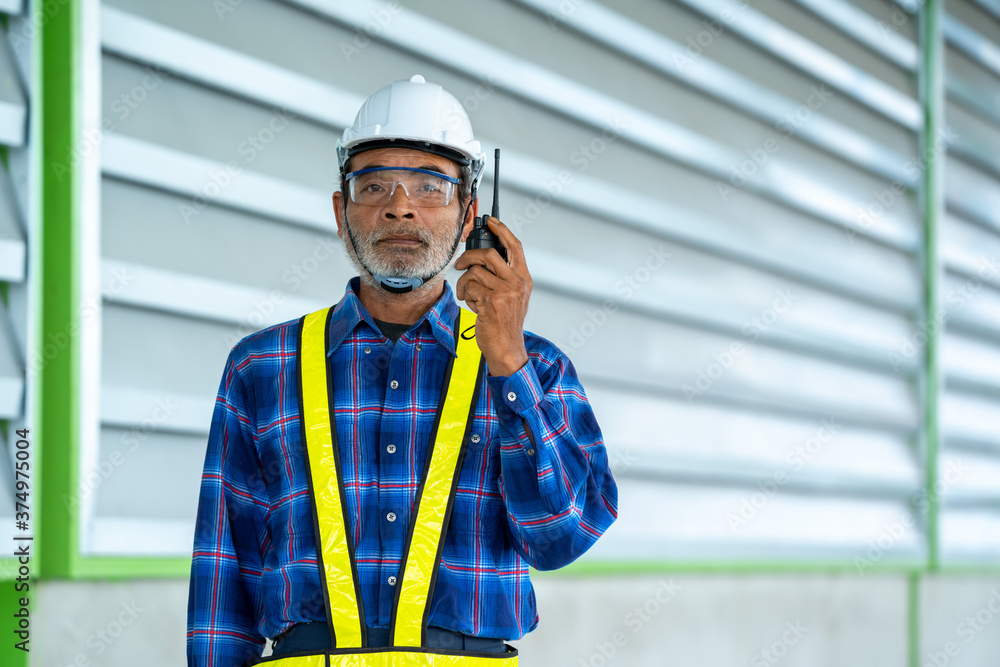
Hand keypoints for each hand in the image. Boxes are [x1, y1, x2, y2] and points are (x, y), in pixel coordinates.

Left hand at [454, 217, 531, 375]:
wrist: (507, 347)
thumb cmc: (507, 323)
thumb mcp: (515, 297)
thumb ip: (505, 278)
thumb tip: (484, 260)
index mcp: (524, 279)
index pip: (515, 246)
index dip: (502, 230)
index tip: (491, 222)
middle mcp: (517, 283)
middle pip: (488, 254)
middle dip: (468, 257)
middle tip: (460, 264)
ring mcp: (504, 292)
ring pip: (474, 272)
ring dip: (465, 283)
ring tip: (468, 295)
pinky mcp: (491, 301)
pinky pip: (470, 287)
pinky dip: (467, 296)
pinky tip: (473, 305)